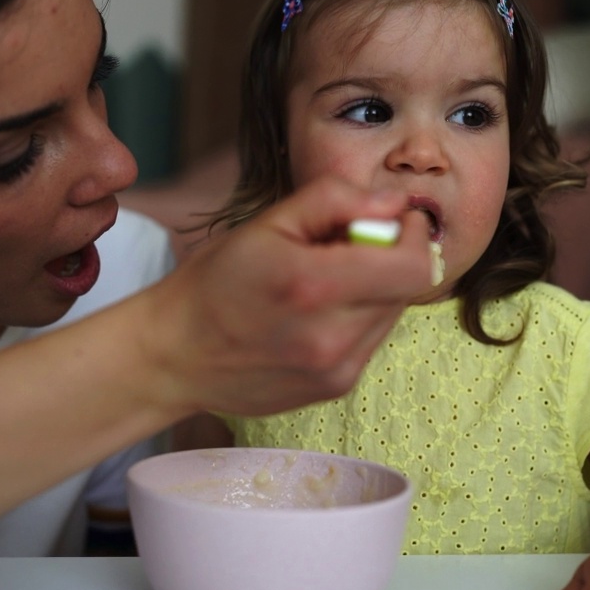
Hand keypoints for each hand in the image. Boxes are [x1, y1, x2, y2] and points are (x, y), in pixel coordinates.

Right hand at [145, 176, 434, 416]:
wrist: (175, 353)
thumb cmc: (215, 282)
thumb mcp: (266, 223)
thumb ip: (335, 201)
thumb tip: (394, 203)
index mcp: (314, 286)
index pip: (413, 266)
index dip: (414, 236)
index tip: (395, 221)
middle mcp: (332, 337)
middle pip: (407, 289)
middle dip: (390, 258)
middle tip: (346, 248)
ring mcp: (336, 370)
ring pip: (391, 315)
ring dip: (375, 290)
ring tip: (325, 283)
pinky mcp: (334, 388)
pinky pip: (371, 341)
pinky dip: (358, 318)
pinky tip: (316, 314)